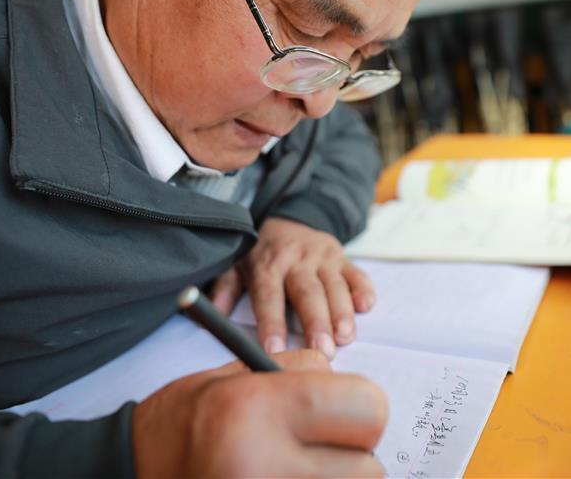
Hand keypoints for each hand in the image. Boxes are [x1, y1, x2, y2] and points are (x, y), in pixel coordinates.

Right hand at [132, 349, 387, 477]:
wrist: (135, 468)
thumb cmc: (187, 419)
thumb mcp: (237, 374)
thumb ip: (302, 371)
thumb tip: (356, 393)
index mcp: (256, 408)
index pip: (366, 407)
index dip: (362, 408)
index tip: (343, 413)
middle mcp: (262, 464)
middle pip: (369, 467)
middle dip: (354, 456)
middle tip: (322, 450)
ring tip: (299, 468)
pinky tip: (286, 478)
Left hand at [210, 217, 375, 358]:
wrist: (287, 218)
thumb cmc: (260, 253)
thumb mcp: (235, 266)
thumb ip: (224, 290)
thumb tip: (204, 317)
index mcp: (267, 265)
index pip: (269, 297)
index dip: (272, 324)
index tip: (276, 350)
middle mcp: (296, 259)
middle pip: (307, 294)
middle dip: (316, 323)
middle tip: (323, 352)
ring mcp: (322, 257)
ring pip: (334, 286)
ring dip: (342, 312)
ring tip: (345, 337)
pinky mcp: (341, 256)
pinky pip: (356, 272)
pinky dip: (363, 288)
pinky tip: (366, 306)